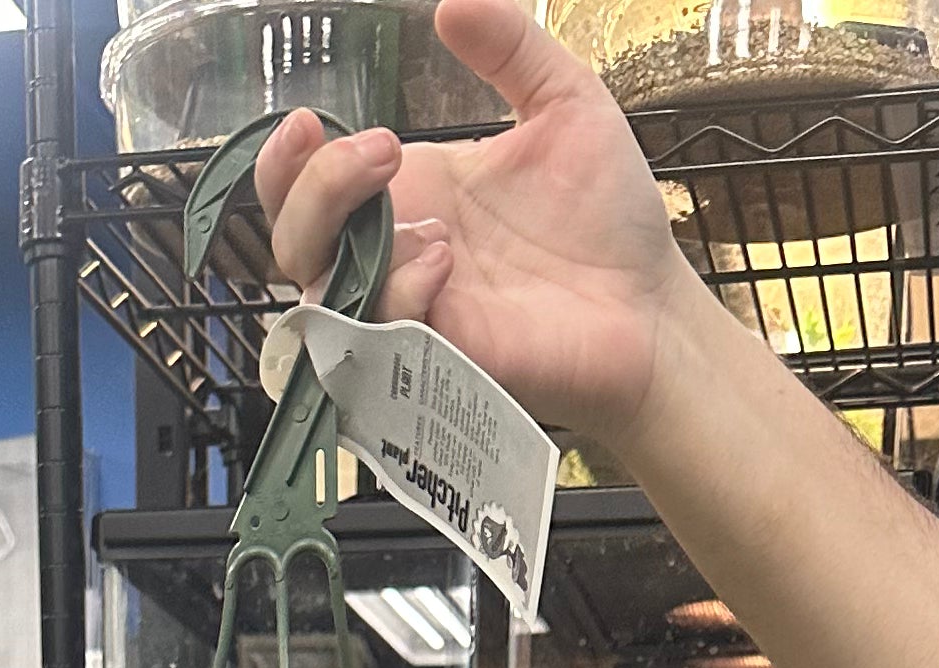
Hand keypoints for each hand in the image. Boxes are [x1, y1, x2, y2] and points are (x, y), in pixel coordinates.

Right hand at [253, 0, 718, 462]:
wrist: (651, 304)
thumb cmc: (608, 216)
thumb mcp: (564, 102)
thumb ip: (511, 48)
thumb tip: (451, 3)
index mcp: (411, 192)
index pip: (308, 183)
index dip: (287, 157)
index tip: (310, 120)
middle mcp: (396, 253)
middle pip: (291, 239)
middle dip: (308, 189)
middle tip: (380, 154)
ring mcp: (410, 311)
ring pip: (316, 294)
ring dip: (347, 240)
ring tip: (430, 222)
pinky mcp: (434, 360)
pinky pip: (377, 333)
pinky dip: (397, 292)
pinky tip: (444, 262)